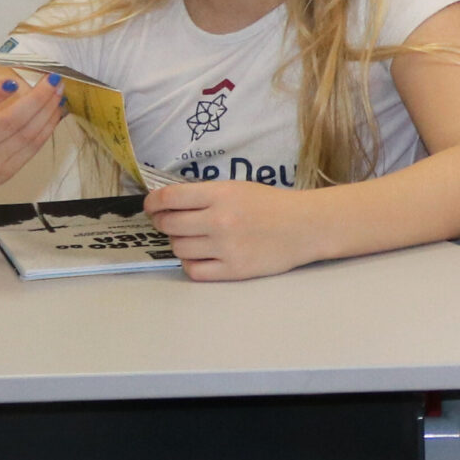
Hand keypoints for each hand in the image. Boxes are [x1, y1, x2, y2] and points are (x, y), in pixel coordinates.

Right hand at [0, 67, 64, 195]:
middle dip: (38, 98)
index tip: (13, 81)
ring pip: (27, 135)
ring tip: (58, 93)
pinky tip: (54, 112)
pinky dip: (48, 127)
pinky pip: (33, 148)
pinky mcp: (6, 172)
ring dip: (48, 111)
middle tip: (53, 79)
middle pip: (11, 122)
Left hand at [144, 176, 321, 281]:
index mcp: (220, 195)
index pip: (168, 198)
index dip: (152, 203)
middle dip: (164, 223)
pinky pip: (194, 270)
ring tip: (195, 239)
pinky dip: (191, 263)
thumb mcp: (237, 188)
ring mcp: (226, 247)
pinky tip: (202, 256)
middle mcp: (219, 221)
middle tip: (173, 223)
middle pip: (168, 225)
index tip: (152, 206)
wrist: (306, 227)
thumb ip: (204, 195)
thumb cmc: (272, 205)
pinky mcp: (234, 270)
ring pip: (178, 248)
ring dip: (180, 244)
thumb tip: (166, 204)